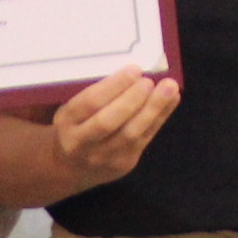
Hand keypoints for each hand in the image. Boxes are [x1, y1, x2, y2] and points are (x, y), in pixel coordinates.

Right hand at [51, 68, 178, 188]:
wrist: (71, 167)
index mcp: (66, 122)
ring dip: (153, 109)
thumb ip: (94, 94)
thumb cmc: (75, 126)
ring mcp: (104, 156)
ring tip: (170, 88)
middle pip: (108, 121)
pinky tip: (172, 100)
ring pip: (131, 133)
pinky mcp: (124, 163)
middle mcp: (81, 142)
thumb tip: (132, 71)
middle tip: (149, 80)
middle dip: (132, 99)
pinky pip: (145, 139)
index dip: (113, 86)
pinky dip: (160, 117)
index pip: (89, 104)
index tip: (134, 69)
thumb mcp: (72, 110)